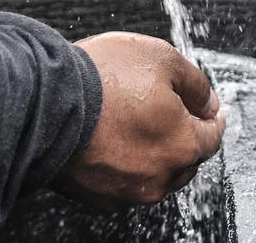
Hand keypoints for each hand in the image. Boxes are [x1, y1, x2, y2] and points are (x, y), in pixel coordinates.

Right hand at [62, 32, 225, 209]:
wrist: (44, 101)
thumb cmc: (101, 78)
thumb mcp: (161, 58)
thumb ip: (196, 83)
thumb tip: (208, 102)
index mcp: (182, 145)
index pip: (212, 137)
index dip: (210, 117)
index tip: (207, 110)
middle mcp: (159, 176)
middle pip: (184, 158)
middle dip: (181, 134)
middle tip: (166, 109)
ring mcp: (127, 191)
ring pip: (154, 173)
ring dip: (153, 152)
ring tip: (133, 122)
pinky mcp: (98, 196)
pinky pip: (123, 181)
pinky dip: (123, 164)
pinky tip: (111, 140)